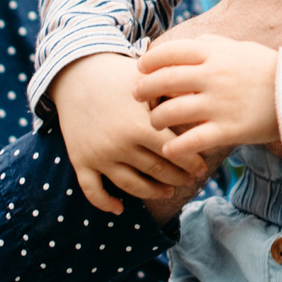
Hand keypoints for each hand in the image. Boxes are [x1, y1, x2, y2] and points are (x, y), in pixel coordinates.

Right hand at [50, 52, 205, 216]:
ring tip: (167, 191)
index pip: (173, 152)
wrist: (76, 73)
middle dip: (177, 178)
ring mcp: (98, 155)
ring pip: (130, 185)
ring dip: (151, 192)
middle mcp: (118, 145)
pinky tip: (119, 208)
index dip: (191, 163)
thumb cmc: (118, 74)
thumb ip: (174, 91)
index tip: (202, 168)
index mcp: (138, 126)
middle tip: (190, 180)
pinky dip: (105, 203)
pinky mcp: (81, 160)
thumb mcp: (148, 80)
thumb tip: (205, 99)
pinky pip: (92, 190)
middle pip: (155, 171)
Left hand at [136, 34, 280, 163]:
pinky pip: (191, 140)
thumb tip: (186, 46)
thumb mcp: (240, 48)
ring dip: (156, 119)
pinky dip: (175, 147)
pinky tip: (169, 150)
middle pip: (163, 81)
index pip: (169, 53)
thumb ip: (211, 45)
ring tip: (155, 123)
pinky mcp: (228, 130)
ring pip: (171, 112)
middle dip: (143, 90)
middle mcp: (212, 77)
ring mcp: (219, 104)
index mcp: (214, 54)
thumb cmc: (268, 69)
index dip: (149, 61)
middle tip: (137, 96)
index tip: (141, 68)